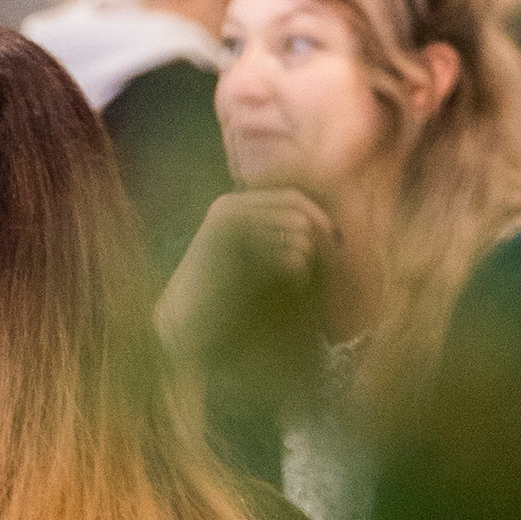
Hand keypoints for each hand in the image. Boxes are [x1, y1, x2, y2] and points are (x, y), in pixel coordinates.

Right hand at [156, 187, 333, 363]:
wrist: (183, 323)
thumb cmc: (224, 297)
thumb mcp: (256, 258)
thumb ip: (280, 236)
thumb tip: (328, 225)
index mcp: (235, 206)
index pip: (292, 197)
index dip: (319, 216)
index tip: (337, 241)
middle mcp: (229, 207)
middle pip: (298, 214)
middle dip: (313, 244)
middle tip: (307, 273)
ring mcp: (225, 221)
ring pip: (296, 230)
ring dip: (306, 261)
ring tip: (297, 282)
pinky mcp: (228, 243)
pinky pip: (283, 249)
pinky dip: (296, 270)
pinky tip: (293, 286)